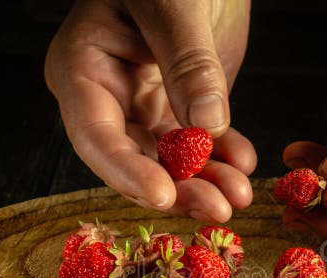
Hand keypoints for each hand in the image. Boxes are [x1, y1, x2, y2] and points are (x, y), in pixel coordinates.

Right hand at [45, 0, 255, 222]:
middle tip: (217, 208)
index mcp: (83, 66)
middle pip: (135, 159)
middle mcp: (108, 95)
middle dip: (178, 188)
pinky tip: (244, 164)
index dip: (126, 171)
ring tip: (240, 194)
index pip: (95, 133)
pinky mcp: (179, 107)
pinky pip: (199, 145)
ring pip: (170, 161)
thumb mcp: (174, 4)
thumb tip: (206, 124)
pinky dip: (222, 159)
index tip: (163, 195)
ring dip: (206, 182)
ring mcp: (144, 104)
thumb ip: (188, 62)